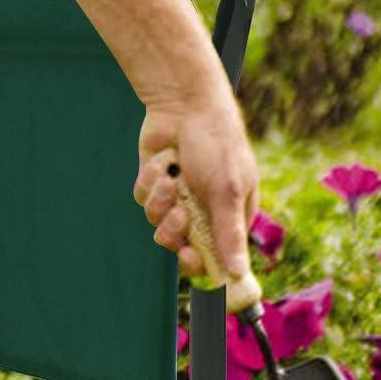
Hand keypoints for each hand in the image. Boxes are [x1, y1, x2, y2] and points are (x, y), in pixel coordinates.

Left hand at [132, 87, 259, 284]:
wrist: (184, 106)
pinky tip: (161, 163)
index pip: (216, 255)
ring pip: (158, 224)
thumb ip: (228, 233)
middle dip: (175, 232)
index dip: (201, 263)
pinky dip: (150, 184)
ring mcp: (178, 197)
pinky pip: (143, 201)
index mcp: (230, 214)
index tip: (188, 258)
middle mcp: (204, 210)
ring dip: (161, 203)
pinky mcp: (155, 185)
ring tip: (169, 180)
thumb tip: (237, 273)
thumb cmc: (217, 145)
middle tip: (178, 216)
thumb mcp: (227, 191)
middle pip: (182, 245)